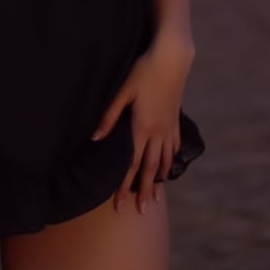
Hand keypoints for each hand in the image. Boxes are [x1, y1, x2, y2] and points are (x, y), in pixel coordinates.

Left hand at [92, 32, 194, 213]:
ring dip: (157, 179)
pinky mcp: (174, 118)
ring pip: (163, 159)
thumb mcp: (122, 91)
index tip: (119, 204)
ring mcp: (168, 125)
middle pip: (148, 167)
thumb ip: (109, 117)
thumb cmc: (143, 71)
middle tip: (140, 211)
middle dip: (143, 190)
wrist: (172, 58)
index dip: (123, 185)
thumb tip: (95, 139)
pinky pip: (173, 144)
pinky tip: (169, 166)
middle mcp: (157, 131)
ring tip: (156, 197)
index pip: (130, 163)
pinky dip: (170, 158)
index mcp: (141, 126)